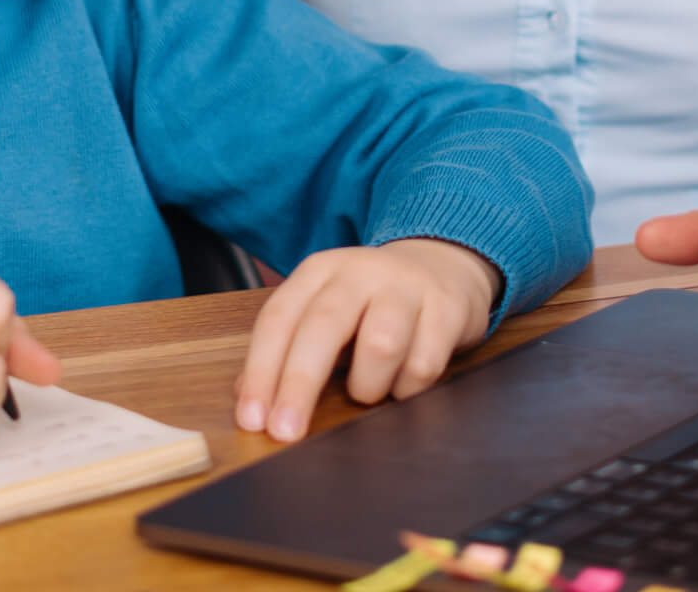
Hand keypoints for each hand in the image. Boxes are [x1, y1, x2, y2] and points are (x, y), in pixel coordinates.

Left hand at [234, 238, 500, 442]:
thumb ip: (289, 347)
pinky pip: (424, 364)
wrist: (443, 264)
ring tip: (368, 391)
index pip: (279, 318)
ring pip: (381, 345)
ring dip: (368, 385)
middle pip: (324, 326)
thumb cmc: (371, 303)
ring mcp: (408, 286)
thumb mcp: (325, 311)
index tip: (252, 419)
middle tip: (286, 433)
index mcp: (320, 271)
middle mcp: (361, 272)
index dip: (261, 371)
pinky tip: (403, 383)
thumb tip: (249, 398)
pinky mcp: (448, 307)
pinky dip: (408, 389)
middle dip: (300, 385)